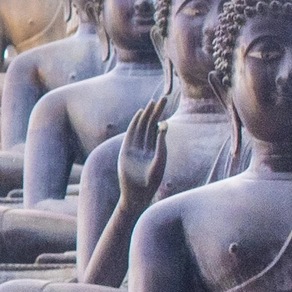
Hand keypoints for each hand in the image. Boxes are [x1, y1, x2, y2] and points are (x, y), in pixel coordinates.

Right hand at [119, 92, 172, 208]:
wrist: (137, 194)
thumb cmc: (151, 181)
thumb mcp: (160, 160)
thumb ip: (161, 144)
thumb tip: (164, 125)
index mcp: (154, 149)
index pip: (158, 128)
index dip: (161, 116)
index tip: (166, 104)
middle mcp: (144, 146)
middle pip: (150, 125)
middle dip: (156, 112)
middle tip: (162, 98)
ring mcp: (134, 148)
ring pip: (141, 127)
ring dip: (147, 115)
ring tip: (152, 103)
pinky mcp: (126, 150)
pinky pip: (131, 134)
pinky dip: (135, 123)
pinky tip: (140, 114)